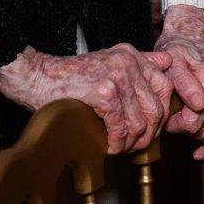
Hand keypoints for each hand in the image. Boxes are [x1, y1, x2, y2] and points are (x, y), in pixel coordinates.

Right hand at [0, 44, 176, 153]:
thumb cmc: (70, 74)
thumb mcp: (109, 59)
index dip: (163, 112)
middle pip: (156, 107)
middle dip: (150, 133)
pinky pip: (120, 127)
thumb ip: (138, 60)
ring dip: (132, 143)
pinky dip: (117, 143)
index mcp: (132, 55)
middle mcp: (128, 62)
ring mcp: (117, 76)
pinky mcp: (103, 92)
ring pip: (140, 122)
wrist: (37, 76)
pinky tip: (109, 147)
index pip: (165, 86)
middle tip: (137, 145)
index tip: (152, 128)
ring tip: (121, 148)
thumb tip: (166, 62)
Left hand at [154, 5, 203, 159]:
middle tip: (175, 120)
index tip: (167, 118)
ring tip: (188, 126)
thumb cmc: (179, 47)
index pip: (192, 124)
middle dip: (187, 131)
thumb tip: (198, 105)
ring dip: (201, 136)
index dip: (175, 126)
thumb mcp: (171, 60)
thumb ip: (181, 83)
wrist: (196, 32)